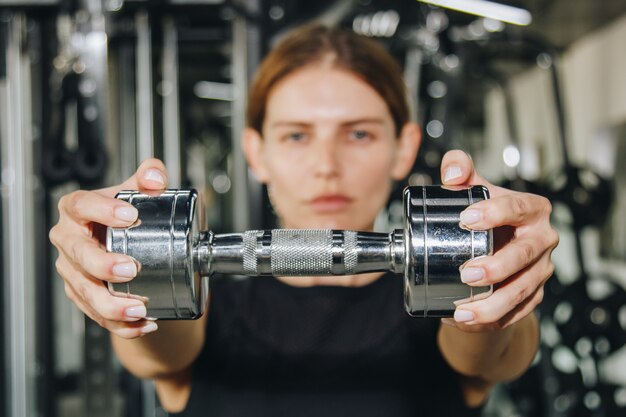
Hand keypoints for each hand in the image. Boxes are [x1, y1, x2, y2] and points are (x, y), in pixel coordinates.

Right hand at [49, 159, 168, 338]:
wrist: (124, 240)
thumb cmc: (125, 213)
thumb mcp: (137, 191)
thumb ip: (149, 177)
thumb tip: (155, 177)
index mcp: (77, 209)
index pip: (80, 205)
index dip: (102, 210)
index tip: (130, 216)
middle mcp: (69, 240)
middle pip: (78, 253)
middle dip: (102, 264)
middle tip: (131, 268)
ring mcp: (73, 270)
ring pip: (84, 290)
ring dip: (111, 304)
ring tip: (139, 308)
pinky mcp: (81, 294)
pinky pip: (96, 314)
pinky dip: (119, 324)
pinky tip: (142, 324)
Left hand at [439, 150, 558, 330]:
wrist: (495, 243)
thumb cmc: (482, 211)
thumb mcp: (472, 187)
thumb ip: (458, 169)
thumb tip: (453, 171)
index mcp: (532, 209)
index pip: (519, 208)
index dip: (495, 212)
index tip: (466, 218)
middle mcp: (542, 239)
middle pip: (525, 255)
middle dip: (497, 267)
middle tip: (466, 273)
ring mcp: (540, 270)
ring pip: (523, 290)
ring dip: (494, 304)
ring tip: (463, 310)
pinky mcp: (533, 295)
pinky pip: (516, 312)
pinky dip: (492, 320)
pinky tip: (464, 321)